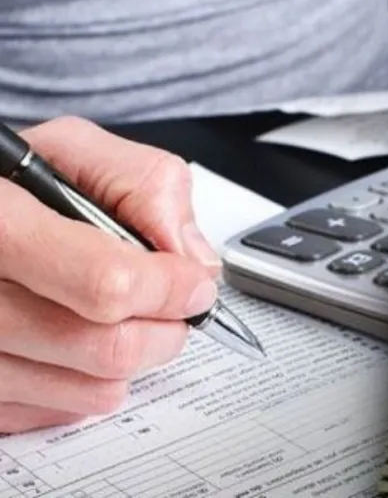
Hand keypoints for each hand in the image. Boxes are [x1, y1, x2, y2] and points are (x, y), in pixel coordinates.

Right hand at [0, 117, 219, 433]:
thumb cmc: (11, 183)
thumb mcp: (73, 150)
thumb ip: (147, 186)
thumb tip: (194, 259)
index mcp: (0, 223)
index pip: (107, 284)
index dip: (169, 289)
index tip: (194, 284)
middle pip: (106, 348)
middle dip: (165, 331)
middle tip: (176, 309)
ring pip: (89, 390)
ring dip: (135, 360)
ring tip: (130, 322)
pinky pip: (56, 412)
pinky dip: (88, 385)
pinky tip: (82, 346)